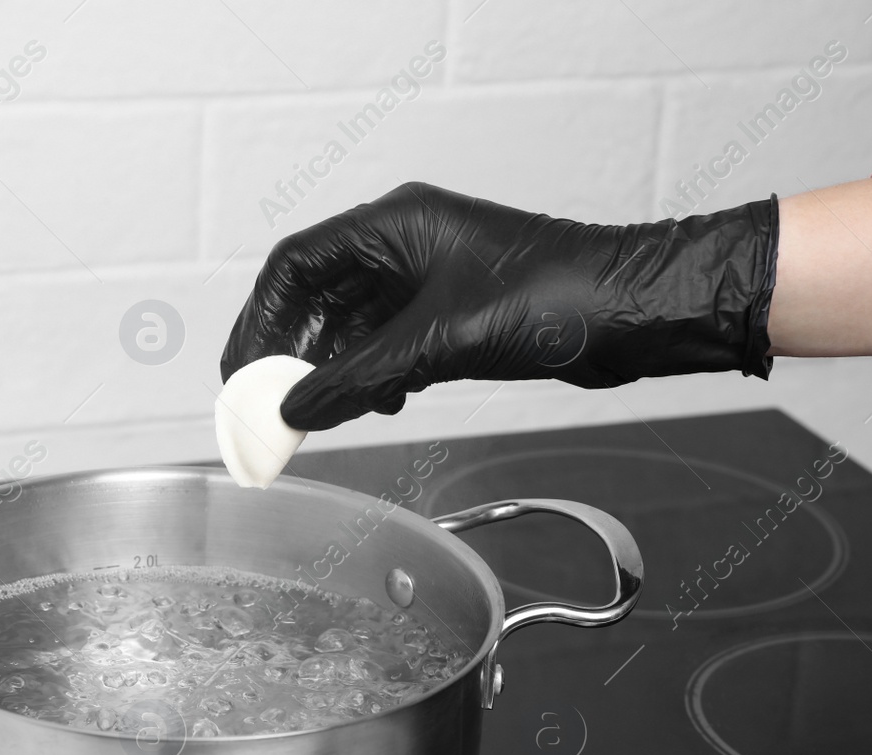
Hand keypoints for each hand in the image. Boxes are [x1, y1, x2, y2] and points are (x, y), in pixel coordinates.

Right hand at [220, 182, 778, 430]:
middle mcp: (408, 244)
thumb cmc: (557, 297)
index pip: (297, 265)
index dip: (258, 319)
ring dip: (333, 369)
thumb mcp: (440, 341)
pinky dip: (373, 375)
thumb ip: (359, 377)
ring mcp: (433, 278)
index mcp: (395, 224)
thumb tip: (295, 408)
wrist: (633, 313)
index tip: (238, 372)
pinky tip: (377, 403)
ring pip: (355, 325)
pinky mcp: (457, 313)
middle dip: (291, 352)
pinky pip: (390, 343)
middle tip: (266, 403)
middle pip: (320, 296)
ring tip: (318, 413)